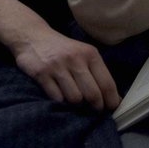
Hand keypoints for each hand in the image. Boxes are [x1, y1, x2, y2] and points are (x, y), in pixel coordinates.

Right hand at [0, 0, 120, 110]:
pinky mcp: (42, 74)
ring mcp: (58, 67)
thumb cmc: (64, 50)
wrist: (33, 37)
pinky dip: (61, 102)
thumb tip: (114, 98)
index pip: (106, 83)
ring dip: (76, 104)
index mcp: (90, 54)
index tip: (112, 108)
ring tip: (76, 100)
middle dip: (96, 106)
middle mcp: (76, 59)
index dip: (111, 100)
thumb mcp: (83, 53)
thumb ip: (97, 73)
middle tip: (95, 110)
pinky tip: (61, 96)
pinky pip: (57, 98)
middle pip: (92, 94)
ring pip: (75, 98)